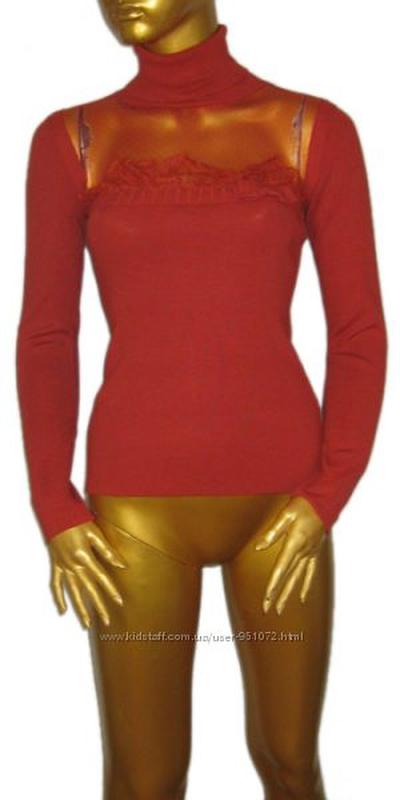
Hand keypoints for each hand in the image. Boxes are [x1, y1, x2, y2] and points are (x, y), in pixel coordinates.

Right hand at [48, 521, 126, 628]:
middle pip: (88, 590)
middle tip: (106, 622)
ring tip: (86, 625)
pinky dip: (58, 598)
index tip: (119, 602)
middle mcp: (73, 565)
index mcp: (84, 556)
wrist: (56, 513)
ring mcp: (63, 566)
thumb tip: (121, 564)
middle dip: (98, 607)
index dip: (111, 590)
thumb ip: (107, 550)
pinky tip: (62, 611)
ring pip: (72, 592)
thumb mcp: (95, 532)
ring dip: (79, 609)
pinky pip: (55, 585)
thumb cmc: (76, 519)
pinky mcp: (55, 565)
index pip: (101, 578)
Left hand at [255, 496, 325, 614]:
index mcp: (295, 543)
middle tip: (269, 610)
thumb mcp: (286, 514)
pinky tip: (302, 598)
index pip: (281, 569)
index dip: (273, 585)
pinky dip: (306, 586)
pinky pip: (310, 573)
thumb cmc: (303, 505)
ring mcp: (310, 554)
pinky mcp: (314, 552)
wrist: (324, 501)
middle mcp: (303, 552)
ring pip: (298, 579)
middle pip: (288, 578)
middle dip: (278, 595)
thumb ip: (273, 532)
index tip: (267, 598)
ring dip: (289, 595)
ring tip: (281, 609)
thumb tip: (259, 547)